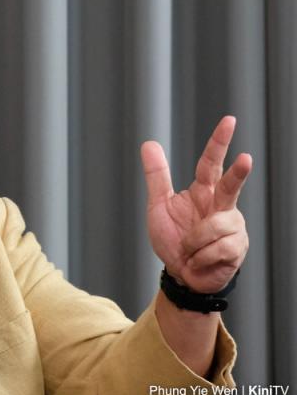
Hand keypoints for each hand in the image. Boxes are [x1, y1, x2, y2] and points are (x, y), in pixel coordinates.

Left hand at [141, 116, 252, 293]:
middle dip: (238, 173)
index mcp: (203, 192)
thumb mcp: (159, 205)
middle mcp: (222, 205)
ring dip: (194, 241)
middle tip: (245, 158)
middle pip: (230, 185)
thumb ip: (157, 176)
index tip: (229, 121)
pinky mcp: (238, 248)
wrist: (181, 274)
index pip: (211, 163)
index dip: (219, 142)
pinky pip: (217, 248)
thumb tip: (149, 143)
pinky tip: (200, 260)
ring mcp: (233, 226)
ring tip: (190, 249)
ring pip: (215, 226)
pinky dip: (200, 256)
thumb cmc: (173, 238)